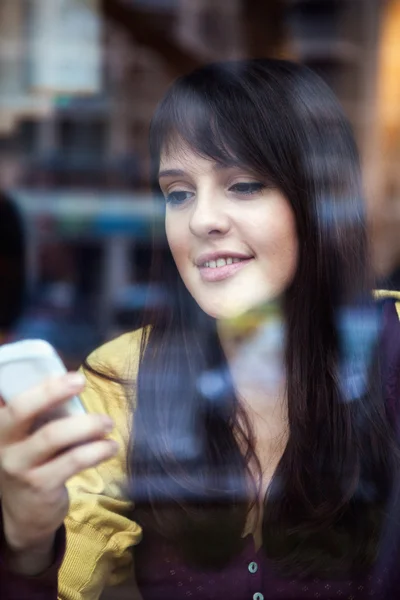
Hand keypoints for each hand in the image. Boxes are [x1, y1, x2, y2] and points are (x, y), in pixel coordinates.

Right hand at [0, 372, 117, 571]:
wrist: (24, 514)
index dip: (43, 384)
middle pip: (23, 411)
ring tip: (108, 423)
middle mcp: (4, 444)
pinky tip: (110, 447)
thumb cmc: (34, 461)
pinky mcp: (40, 486)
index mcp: (2, 426)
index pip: (15, 399)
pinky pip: (72, 461)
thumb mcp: (29, 438)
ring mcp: (20, 466)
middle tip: (82, 382)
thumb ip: (44, 415)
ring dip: (85, 425)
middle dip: (53, 392)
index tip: (72, 375)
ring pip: (52, 436)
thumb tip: (73, 383)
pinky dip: (96, 451)